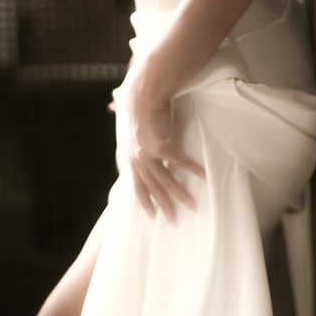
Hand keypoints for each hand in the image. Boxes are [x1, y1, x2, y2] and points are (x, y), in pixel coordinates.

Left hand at [118, 60, 205, 219]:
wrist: (144, 94)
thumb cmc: (138, 104)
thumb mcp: (129, 121)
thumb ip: (126, 124)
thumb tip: (112, 106)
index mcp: (131, 156)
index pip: (138, 185)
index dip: (145, 200)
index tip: (152, 215)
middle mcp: (138, 159)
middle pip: (153, 188)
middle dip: (164, 206)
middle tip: (174, 220)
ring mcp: (150, 154)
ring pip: (166, 181)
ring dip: (180, 194)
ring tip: (192, 204)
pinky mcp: (164, 146)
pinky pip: (181, 162)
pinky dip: (193, 170)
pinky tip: (203, 177)